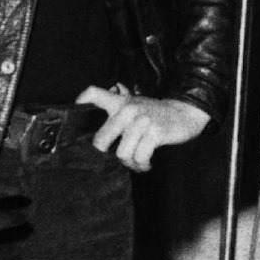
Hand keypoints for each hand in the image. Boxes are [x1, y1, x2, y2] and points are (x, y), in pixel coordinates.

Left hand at [76, 85, 208, 171]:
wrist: (185, 113)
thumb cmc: (155, 113)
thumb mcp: (134, 104)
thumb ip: (117, 105)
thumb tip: (100, 117)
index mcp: (119, 103)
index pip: (93, 94)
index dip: (80, 103)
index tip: (74, 119)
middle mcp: (128, 110)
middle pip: (101, 140)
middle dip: (108, 156)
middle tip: (119, 159)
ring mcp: (141, 121)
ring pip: (122, 154)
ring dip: (130, 164)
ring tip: (138, 163)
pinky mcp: (155, 133)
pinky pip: (140, 157)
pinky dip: (142, 165)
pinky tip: (146, 164)